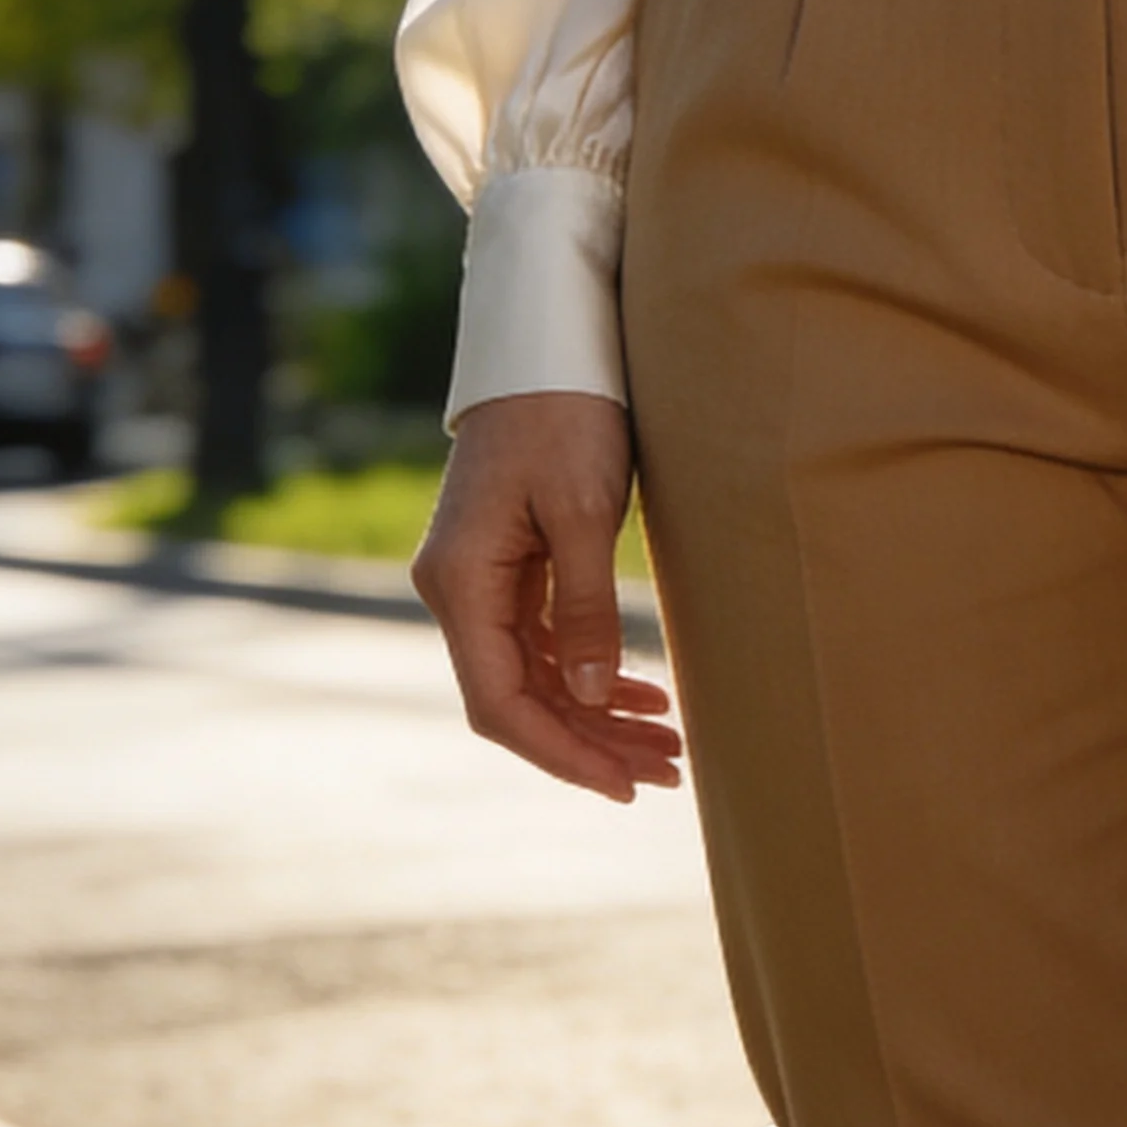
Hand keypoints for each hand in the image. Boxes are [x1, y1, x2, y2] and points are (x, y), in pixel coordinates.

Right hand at [412, 390, 682, 803]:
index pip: (502, 704)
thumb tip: (591, 694)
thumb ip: (584, 607)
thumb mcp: (582, 510)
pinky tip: (643, 691)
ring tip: (669, 742)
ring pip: (536, 674)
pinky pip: (545, 638)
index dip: (562, 753)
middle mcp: (458, 590)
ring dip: (598, 710)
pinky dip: (591, 668)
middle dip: (591, 742)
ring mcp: (481, 578)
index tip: (622, 786)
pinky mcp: (510, 563)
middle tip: (668, 771)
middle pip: (519, 698)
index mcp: (459, 584)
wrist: (548, 340)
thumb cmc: (565, 412)